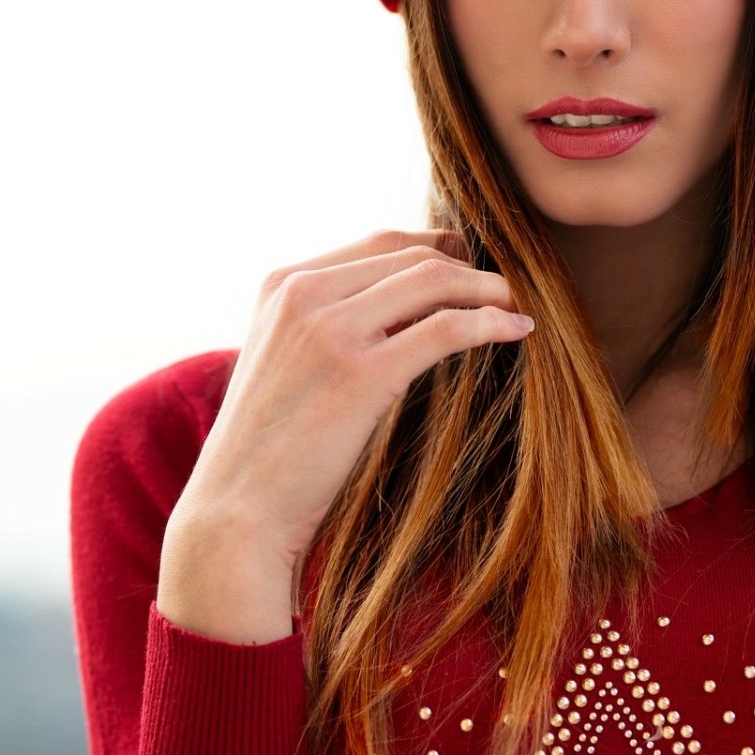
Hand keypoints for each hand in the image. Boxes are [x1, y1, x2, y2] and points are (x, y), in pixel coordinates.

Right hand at [170, 228, 534, 572]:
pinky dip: (490, 323)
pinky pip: (445, 329)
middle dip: (469, 267)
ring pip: (434, 280)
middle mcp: (302, 294)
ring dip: (488, 288)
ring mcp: (328, 331)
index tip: (473, 269)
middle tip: (506, 289)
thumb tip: (407, 306)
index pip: (381, 241)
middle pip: (412, 254)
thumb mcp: (286, 360)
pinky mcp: (359, 375)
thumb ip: (328, 321)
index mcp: (282, 284)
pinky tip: (517, 331)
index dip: (439, 248)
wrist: (237, 513)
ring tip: (517, 304)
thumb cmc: (270, 448)